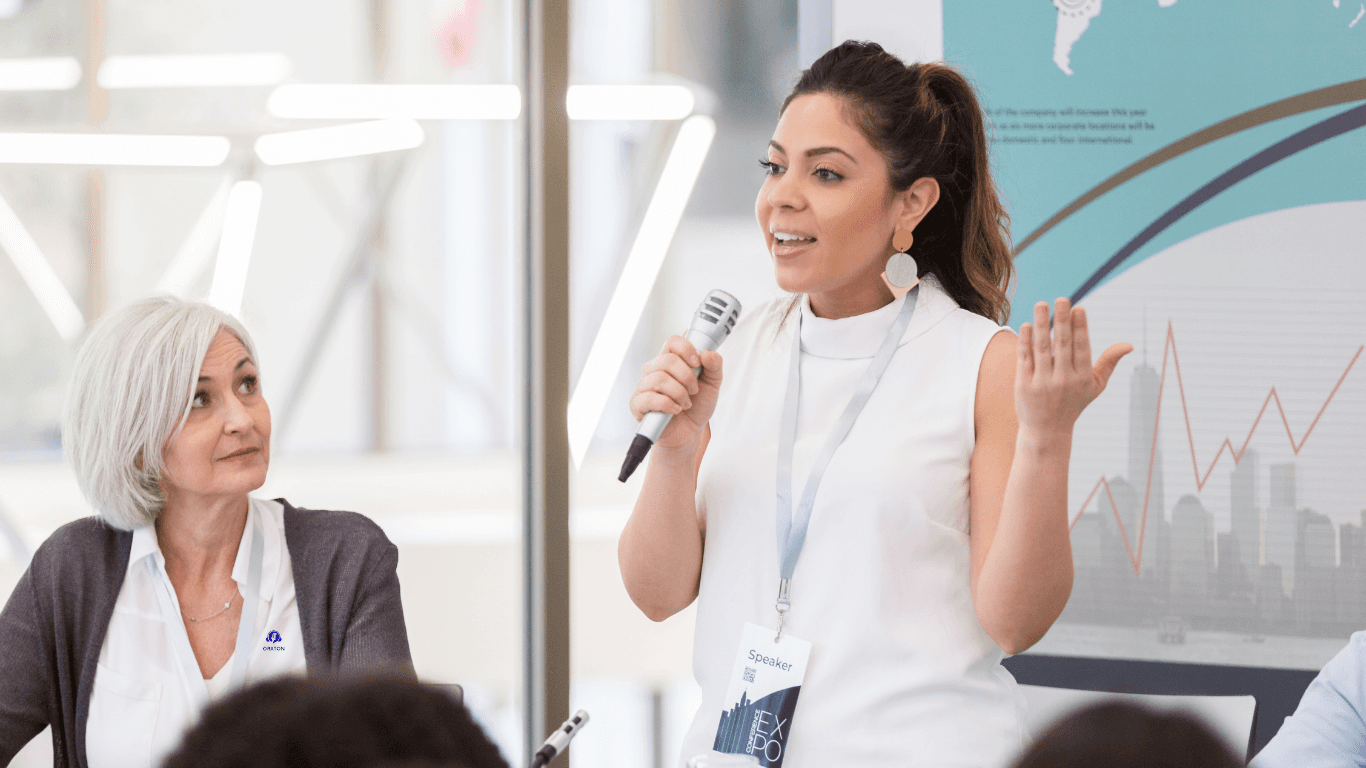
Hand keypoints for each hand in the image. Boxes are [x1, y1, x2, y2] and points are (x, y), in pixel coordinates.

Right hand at [629, 335, 723, 450]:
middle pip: (667, 360)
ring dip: (679, 393)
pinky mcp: (637, 404)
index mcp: (671, 361)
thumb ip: (714, 366)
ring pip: (659, 378)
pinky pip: (649, 398)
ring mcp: (644, 386)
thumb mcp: (713, 384)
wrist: (689, 432)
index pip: (672, 342)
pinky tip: (675, 410)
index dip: (686, 349)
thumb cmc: (697, 406)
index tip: (697, 363)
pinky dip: (667, 404)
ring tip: (686, 403)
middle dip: (687, 377)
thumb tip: (707, 352)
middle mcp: (655, 370)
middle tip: (694, 390)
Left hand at [1016, 298, 1131, 441]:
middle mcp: (1063, 380)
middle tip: (1062, 298)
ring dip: (1042, 324)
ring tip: (1041, 304)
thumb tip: (1129, 345)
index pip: (1082, 348)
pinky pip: (1025, 358)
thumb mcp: (1095, 386)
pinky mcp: (1024, 384)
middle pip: (1062, 345)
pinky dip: (1025, 341)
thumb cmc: (1074, 403)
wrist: (1047, 431)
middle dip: (1062, 320)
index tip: (1078, 308)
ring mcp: (1042, 382)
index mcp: (1082, 378)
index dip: (1080, 328)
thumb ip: (1109, 363)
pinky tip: (1027, 325)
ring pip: (1041, 348)